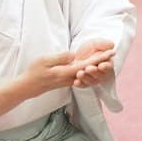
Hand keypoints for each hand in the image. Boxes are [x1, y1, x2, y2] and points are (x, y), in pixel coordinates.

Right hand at [0, 44, 115, 126]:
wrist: (28, 87)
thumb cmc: (34, 72)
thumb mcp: (45, 61)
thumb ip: (60, 58)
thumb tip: (74, 55)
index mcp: (65, 73)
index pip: (86, 65)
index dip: (99, 59)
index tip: (109, 53)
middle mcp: (70, 79)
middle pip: (90, 70)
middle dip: (102, 62)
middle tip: (113, 54)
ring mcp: (69, 81)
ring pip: (87, 74)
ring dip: (97, 66)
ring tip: (107, 58)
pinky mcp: (67, 81)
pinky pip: (82, 76)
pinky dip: (90, 70)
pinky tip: (94, 66)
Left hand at [71, 39, 115, 87]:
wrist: (78, 54)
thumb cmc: (89, 48)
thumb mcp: (95, 43)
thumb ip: (103, 44)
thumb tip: (111, 45)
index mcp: (107, 63)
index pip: (108, 67)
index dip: (106, 67)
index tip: (101, 66)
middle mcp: (102, 73)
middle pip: (100, 75)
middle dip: (94, 72)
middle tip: (88, 68)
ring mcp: (94, 79)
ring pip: (92, 81)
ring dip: (86, 78)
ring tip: (79, 73)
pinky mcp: (85, 82)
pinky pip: (83, 85)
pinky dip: (80, 84)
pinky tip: (75, 82)